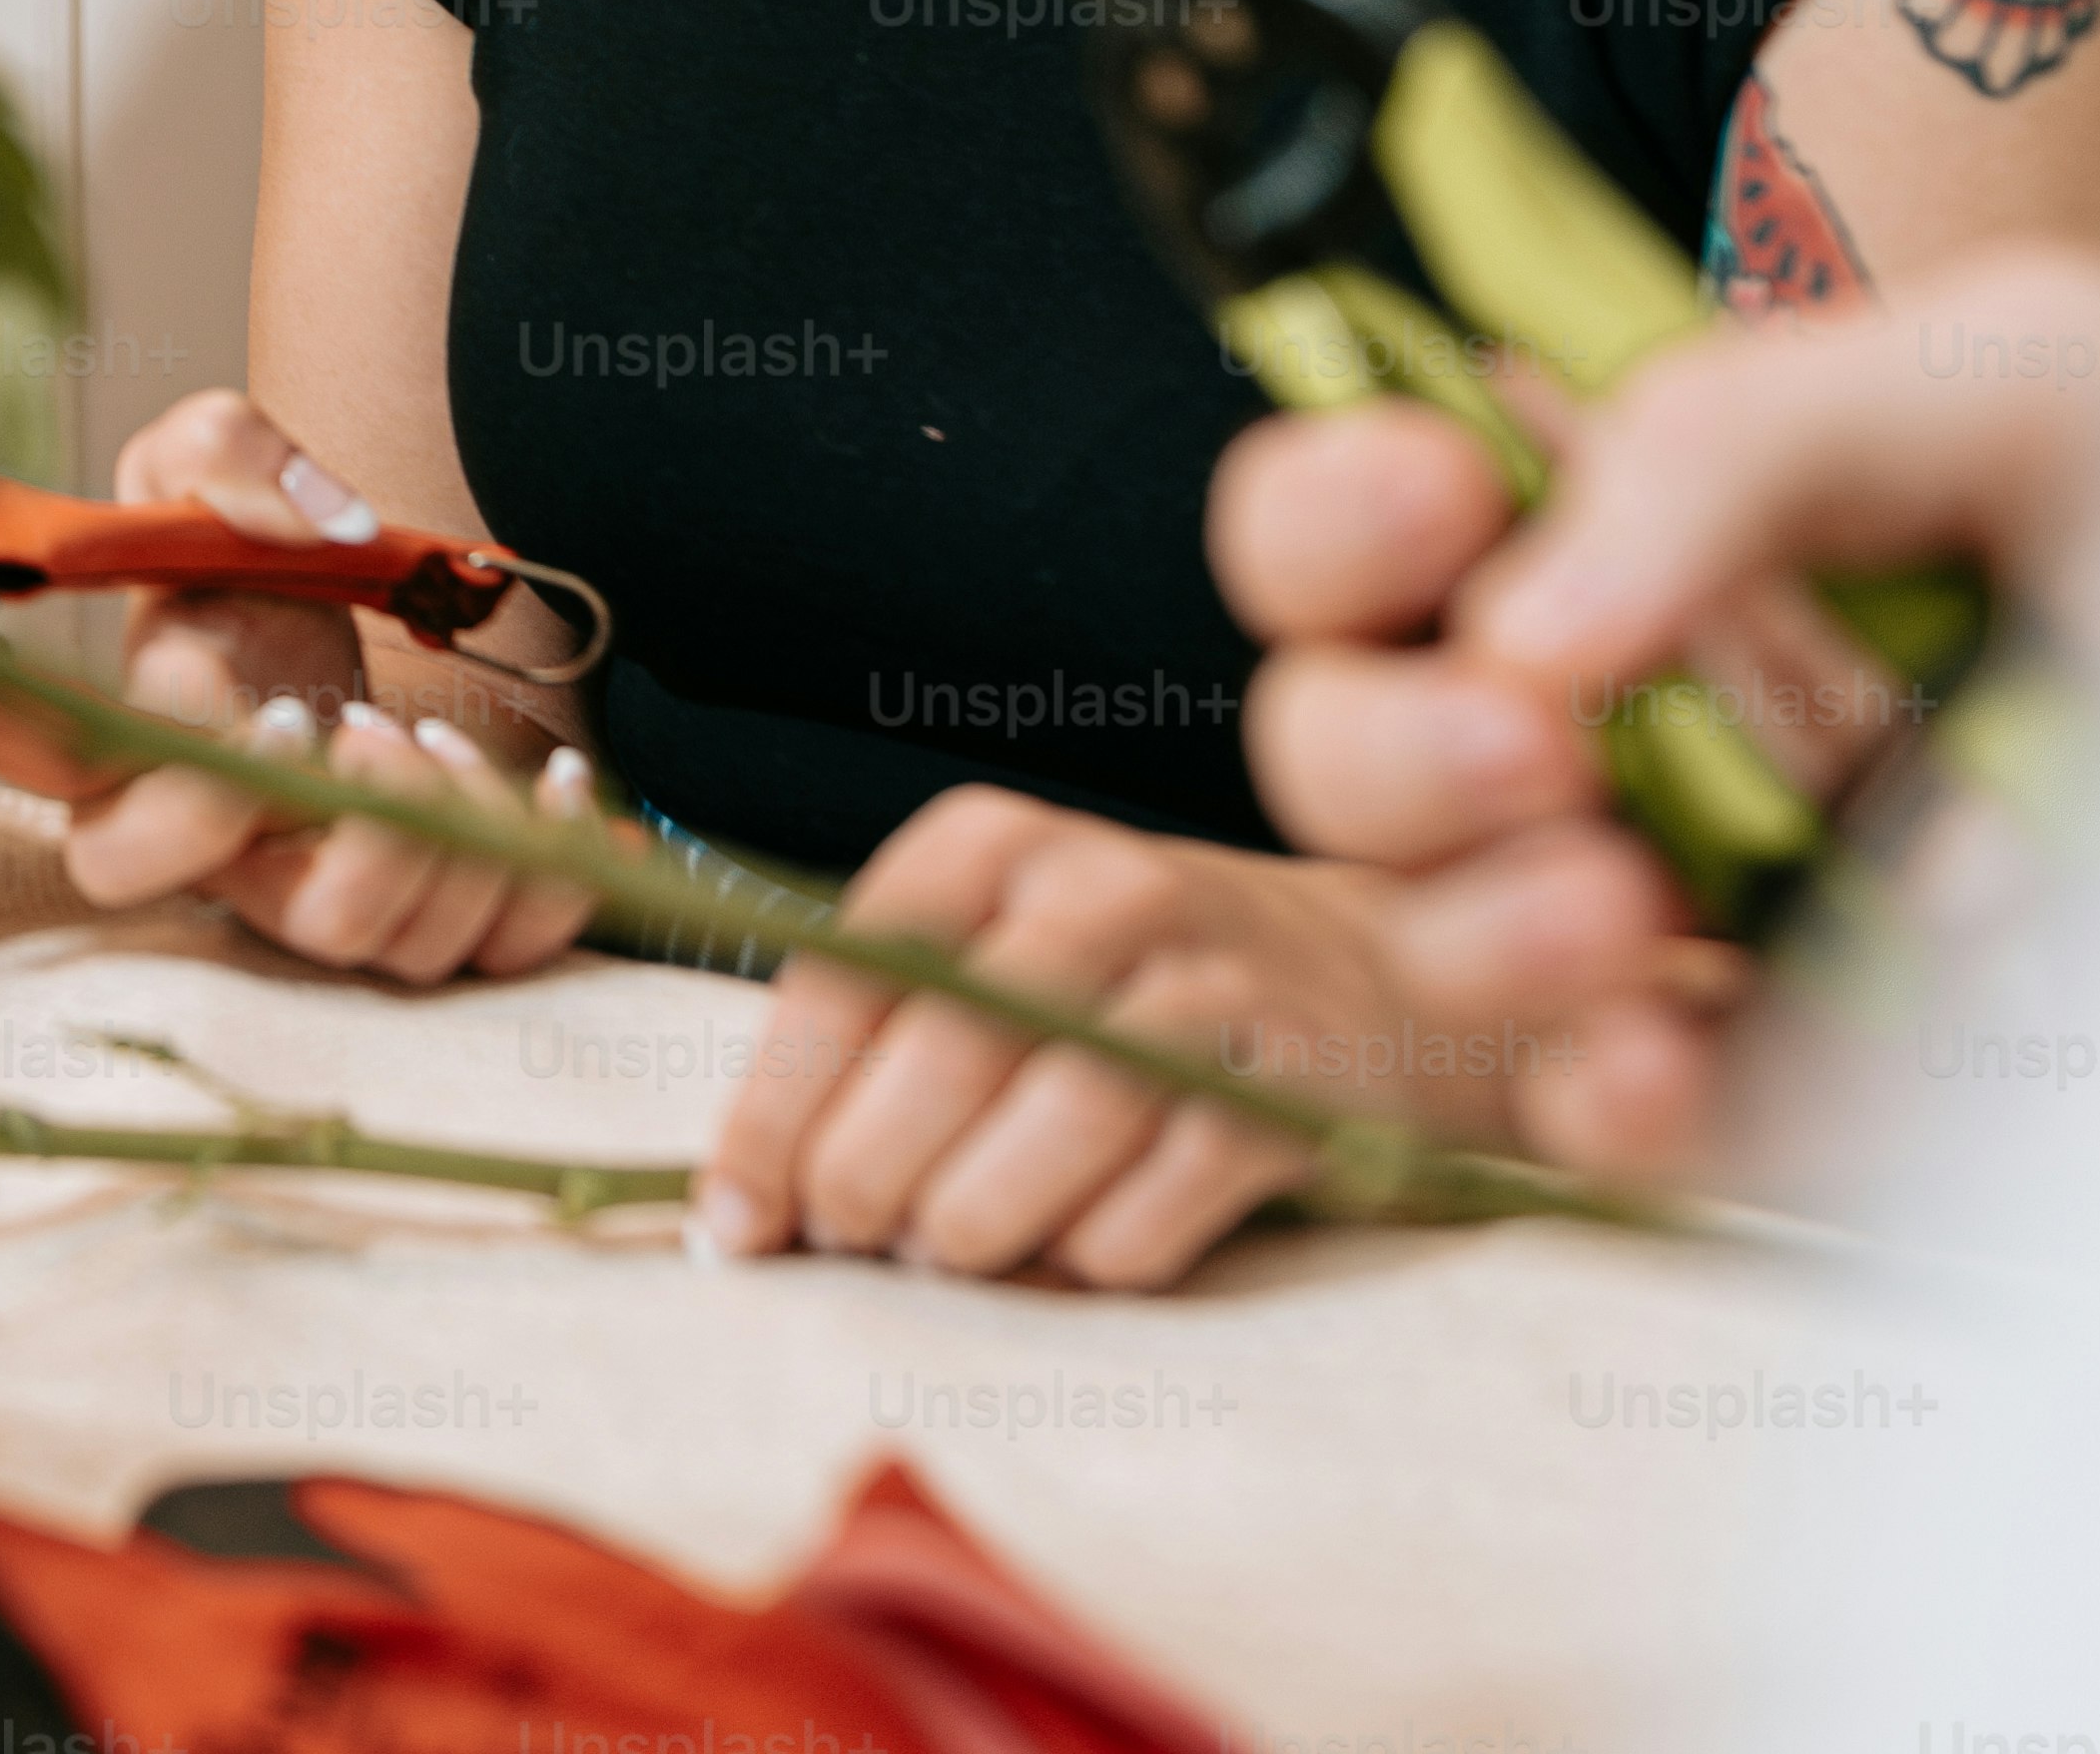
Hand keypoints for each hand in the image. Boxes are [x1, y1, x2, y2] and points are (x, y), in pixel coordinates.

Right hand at [40, 391, 601, 988]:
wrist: (300, 592)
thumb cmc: (229, 543)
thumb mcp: (194, 457)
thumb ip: (227, 457)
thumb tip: (330, 523)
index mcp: (142, 770)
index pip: (126, 854)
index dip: (204, 813)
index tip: (288, 714)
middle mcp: (237, 857)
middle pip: (305, 924)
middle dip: (382, 837)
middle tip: (382, 728)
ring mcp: (337, 885)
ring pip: (416, 941)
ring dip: (472, 839)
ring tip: (454, 737)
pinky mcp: (425, 891)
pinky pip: (505, 944)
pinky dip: (560, 876)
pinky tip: (565, 787)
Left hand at [693, 789, 1599, 1284]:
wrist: (1363, 978)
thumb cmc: (1114, 986)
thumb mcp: (983, 963)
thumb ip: (866, 1056)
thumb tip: (736, 1213)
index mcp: (985, 843)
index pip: (847, 978)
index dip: (776, 1114)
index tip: (736, 1226)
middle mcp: (1099, 883)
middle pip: (950, 1049)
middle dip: (872, 1177)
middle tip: (853, 1243)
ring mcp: (1212, 977)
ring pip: (1061, 1119)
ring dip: (980, 1220)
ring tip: (952, 1251)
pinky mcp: (1301, 1078)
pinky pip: (1169, 1194)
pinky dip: (1099, 1250)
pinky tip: (1074, 1256)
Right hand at [1207, 244, 2099, 1179]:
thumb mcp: (2031, 378)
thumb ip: (1747, 438)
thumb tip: (1529, 623)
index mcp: (1634, 520)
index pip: (1356, 522)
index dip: (1334, 515)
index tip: (1444, 505)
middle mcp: (1628, 717)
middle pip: (1337, 744)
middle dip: (1395, 748)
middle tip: (1553, 742)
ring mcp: (1702, 909)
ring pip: (1437, 943)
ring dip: (1489, 928)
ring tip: (1642, 905)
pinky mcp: (1801, 1081)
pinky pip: (1620, 1123)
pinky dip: (1618, 1099)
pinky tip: (1682, 1049)